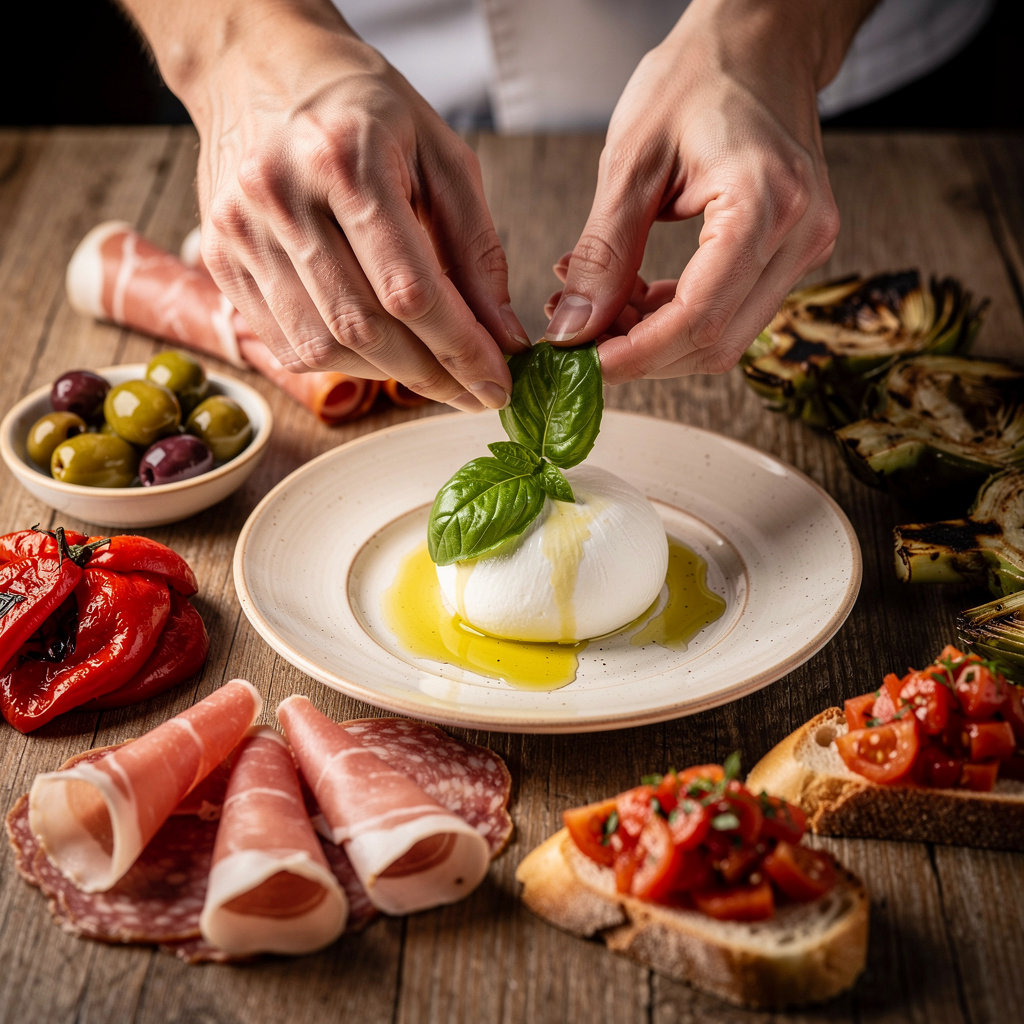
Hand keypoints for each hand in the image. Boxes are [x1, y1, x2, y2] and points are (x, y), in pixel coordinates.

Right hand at [138, 2, 527, 410]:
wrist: (257, 65)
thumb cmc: (361, 108)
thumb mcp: (441, 156)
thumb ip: (476, 249)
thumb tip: (502, 336)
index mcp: (344, 160)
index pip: (409, 290)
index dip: (459, 350)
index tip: (495, 385)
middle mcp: (280, 198)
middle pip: (363, 329)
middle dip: (429, 375)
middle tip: (471, 391)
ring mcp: (239, 233)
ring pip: (322, 347)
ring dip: (386, 375)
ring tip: (428, 369)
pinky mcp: (218, 258)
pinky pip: (286, 343)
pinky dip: (341, 361)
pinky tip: (376, 351)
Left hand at [543, 0, 875, 383]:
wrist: (759, 43)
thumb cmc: (697, 77)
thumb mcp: (630, 160)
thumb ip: (603, 253)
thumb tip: (573, 328)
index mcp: (765, 203)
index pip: (697, 317)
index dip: (635, 354)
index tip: (582, 363)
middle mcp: (801, 234)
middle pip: (714, 341)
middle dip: (640, 354)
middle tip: (581, 336)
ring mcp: (805, 247)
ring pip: (723, 337)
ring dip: (655, 339)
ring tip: (600, 307)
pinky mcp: (792, 253)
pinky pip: (731, 311)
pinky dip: (676, 317)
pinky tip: (635, 296)